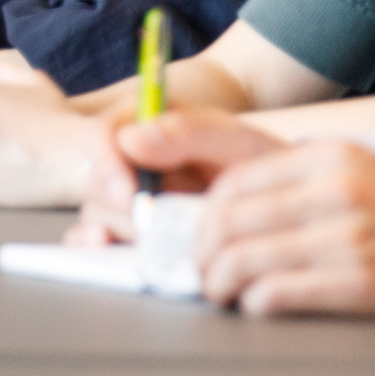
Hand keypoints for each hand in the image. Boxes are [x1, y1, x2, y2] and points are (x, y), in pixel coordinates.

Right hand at [68, 108, 278, 240]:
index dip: (107, 166)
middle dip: (123, 210)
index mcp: (146, 123)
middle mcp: (128, 157)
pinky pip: (96, 235)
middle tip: (159, 230)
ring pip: (97, 213)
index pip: (100, 135)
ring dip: (124, 232)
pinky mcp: (129, 226)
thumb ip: (187, 133)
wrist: (279, 202)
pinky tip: (114, 252)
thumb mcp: (235, 142)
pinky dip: (98, 246)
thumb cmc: (257, 163)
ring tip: (166, 243)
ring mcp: (127, 194)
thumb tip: (130, 140)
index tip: (131, 198)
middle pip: (95, 181)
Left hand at [188, 140, 374, 316]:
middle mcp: (333, 188)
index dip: (203, 215)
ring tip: (224, 297)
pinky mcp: (365, 283)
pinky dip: (257, 305)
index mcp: (331, 156)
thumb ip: (312, 181)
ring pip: (244, 259)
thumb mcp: (371, 171)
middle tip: (203, 276)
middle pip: (228, 219)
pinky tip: (261, 309)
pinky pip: (280, 293)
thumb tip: (248, 206)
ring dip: (221, 285)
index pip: (233, 180)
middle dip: (201, 254)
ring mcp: (348, 235)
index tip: (201, 238)